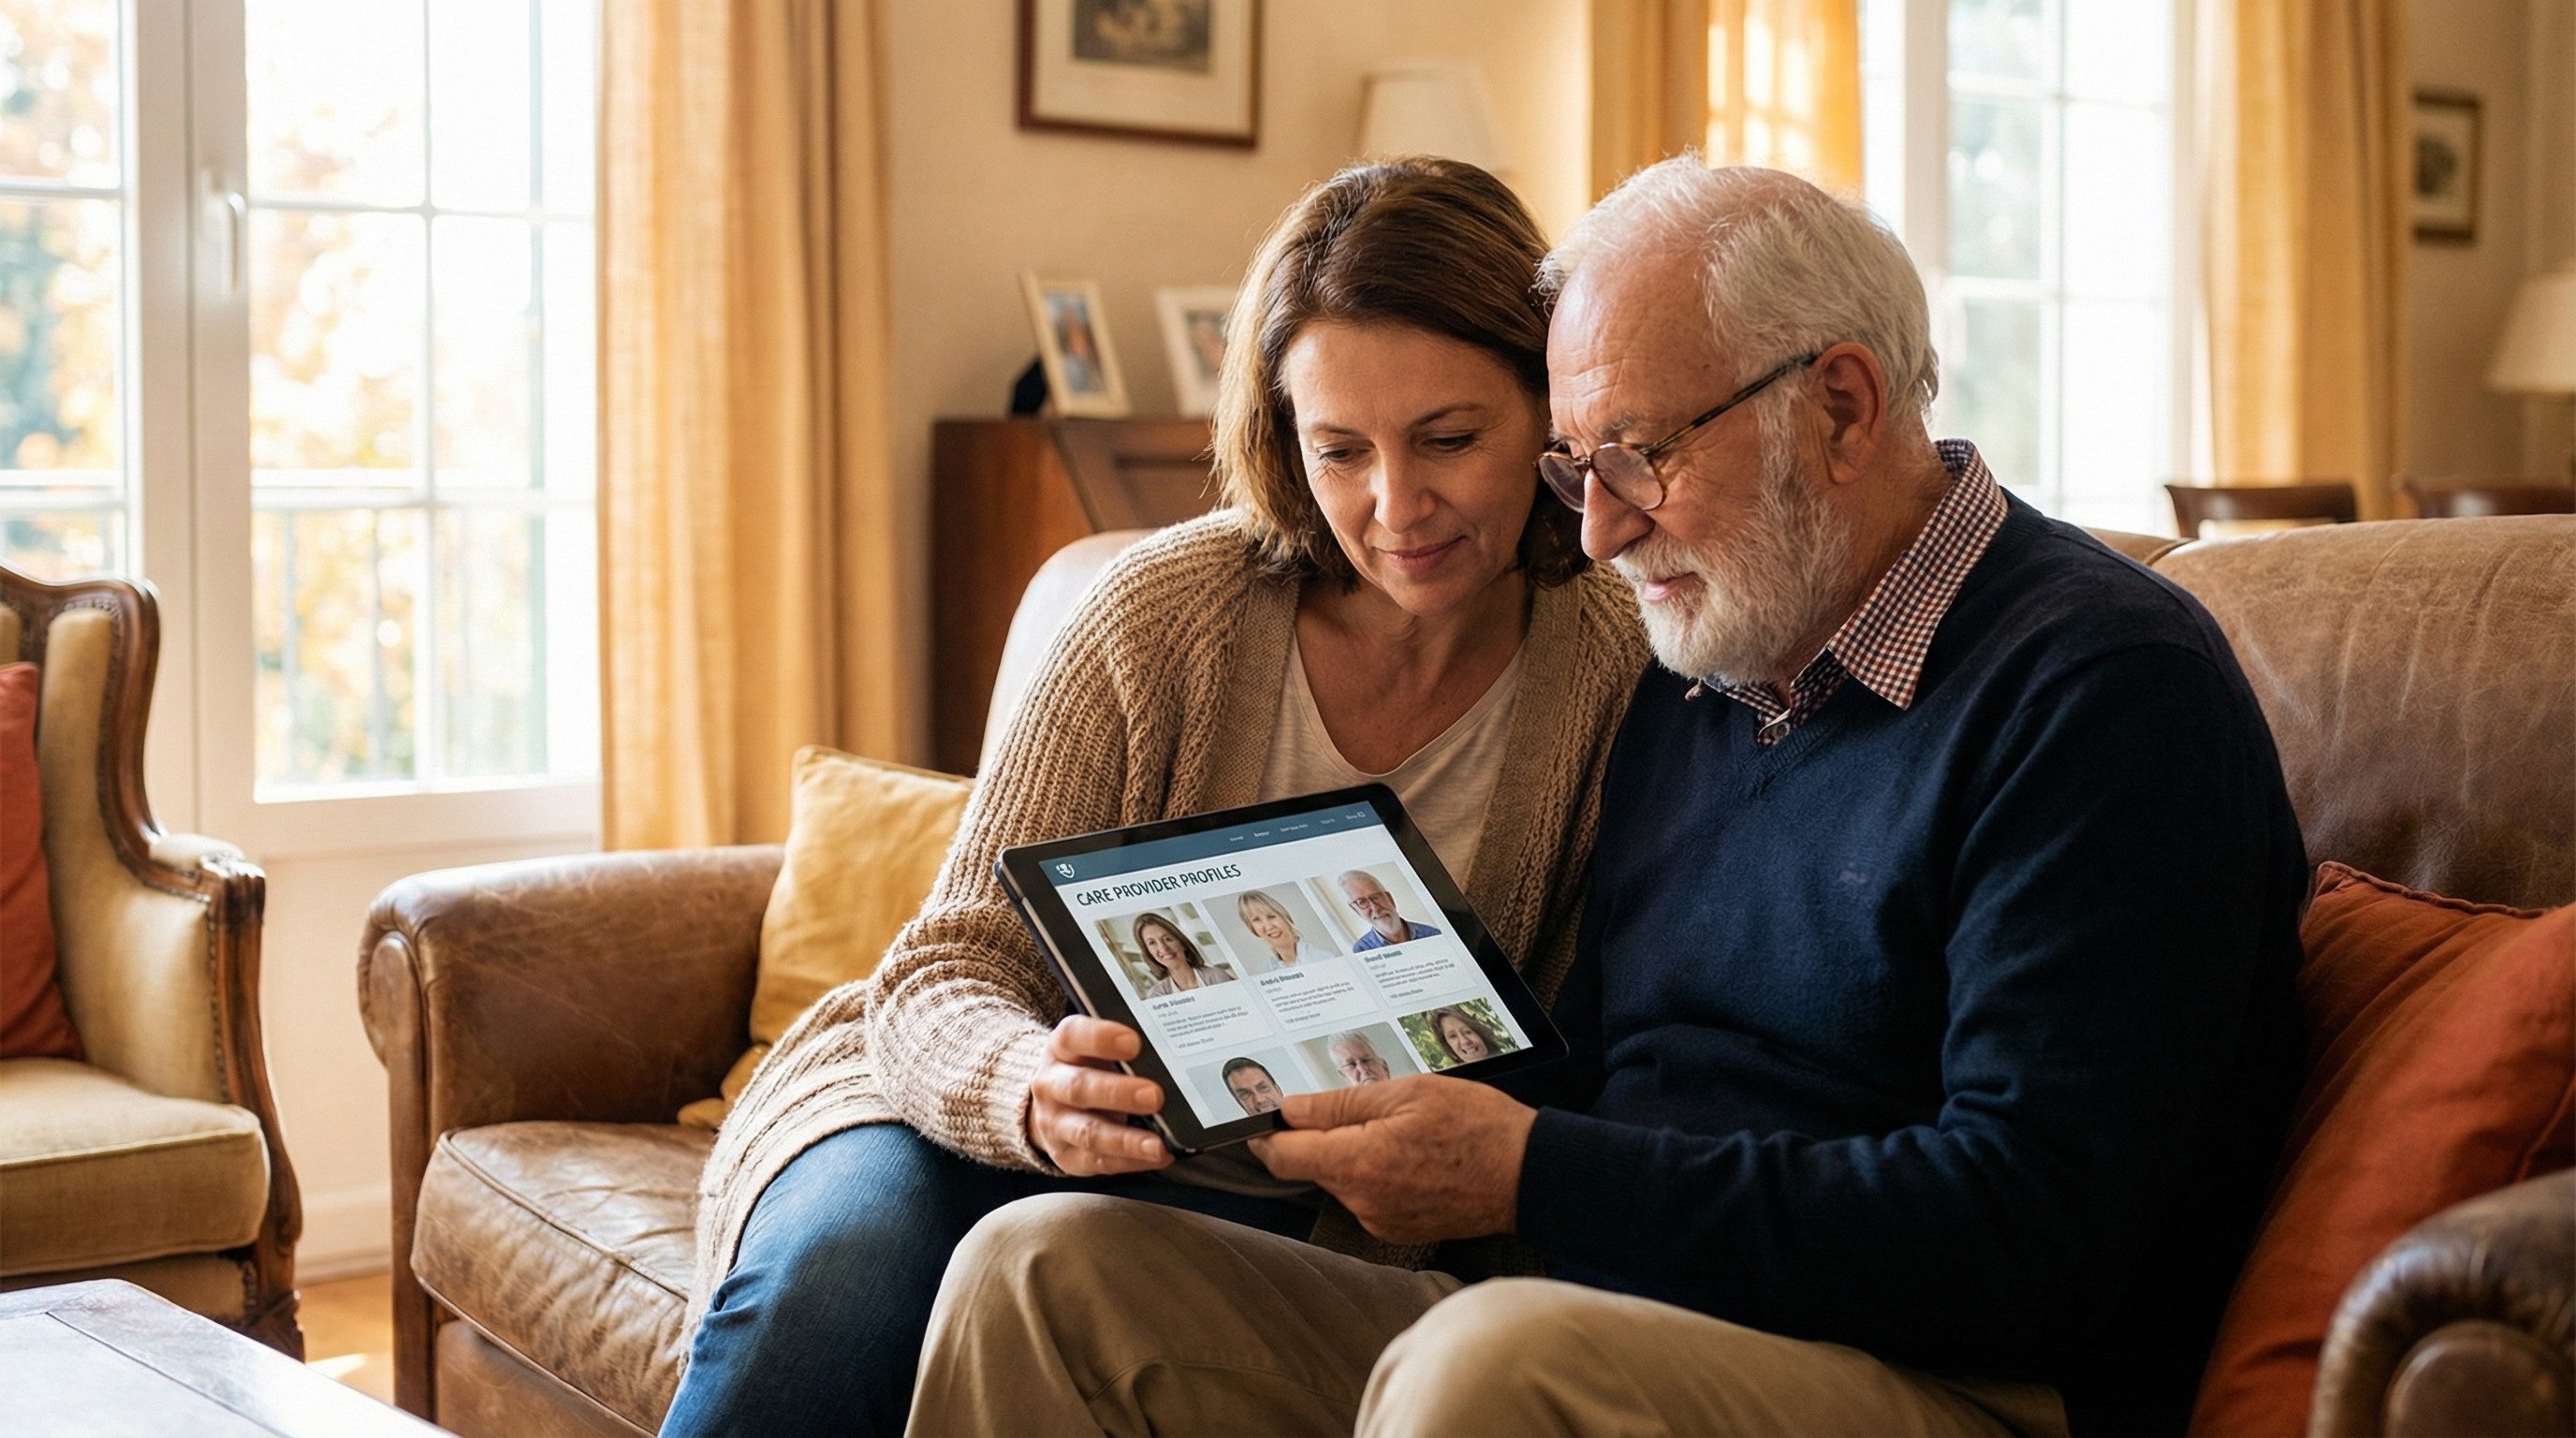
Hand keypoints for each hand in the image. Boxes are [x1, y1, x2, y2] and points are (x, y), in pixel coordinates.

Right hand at [1026, 1015, 1172, 1175]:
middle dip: (1119, 1093)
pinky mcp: (1067, 1155)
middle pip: (1079, 1088)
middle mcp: (1052, 1085)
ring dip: (1125, 1140)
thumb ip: (1125, 1046)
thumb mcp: (1096, 1048)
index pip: (1073, 1037)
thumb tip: (1168, 1047)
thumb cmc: (1087, 1067)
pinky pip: (1099, 1162)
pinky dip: (1131, 1161)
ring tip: (1157, 1143)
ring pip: (1088, 1133)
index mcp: (1060, 1049)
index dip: (1101, 1038)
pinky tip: (1157, 1155)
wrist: (1053, 1102)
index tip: (1133, 1042)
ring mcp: (1056, 1124)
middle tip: (1154, 1095)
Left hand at [1249, 1076, 1534, 1242]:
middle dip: (1322, 1135)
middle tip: (1361, 1105)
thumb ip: (1341, 1102)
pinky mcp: (1396, 1229)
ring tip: (1402, 1128)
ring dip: (1355, 1152)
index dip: (1266, 1134)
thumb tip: (1290, 1109)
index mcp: (1359, 1162)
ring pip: (1342, 1179)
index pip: (1283, 1156)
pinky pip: (1367, 1196)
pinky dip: (1377, 1173)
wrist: (1528, 1175)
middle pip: (1313, 1165)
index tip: (1261, 1117)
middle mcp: (1362, 1200)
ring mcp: (1379, 1220)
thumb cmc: (1477, 1126)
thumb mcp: (1408, 1092)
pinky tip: (1413, 1155)